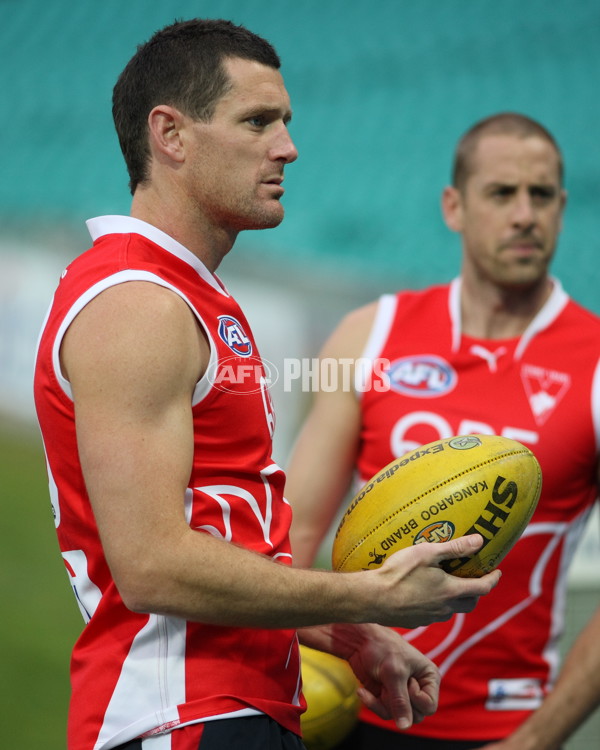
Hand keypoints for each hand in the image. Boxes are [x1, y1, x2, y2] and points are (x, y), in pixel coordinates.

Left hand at [330, 623, 439, 729]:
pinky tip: (362, 691)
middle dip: (397, 701)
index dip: (415, 699)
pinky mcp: (387, 697)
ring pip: (398, 716)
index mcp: (429, 677)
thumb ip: (400, 702)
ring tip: (379, 683)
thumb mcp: (394, 674)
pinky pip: (384, 712)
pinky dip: (372, 702)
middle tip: (389, 681)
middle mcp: (418, 687)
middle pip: (414, 715)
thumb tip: (404, 727)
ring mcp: (402, 694)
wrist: (359, 641)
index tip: (406, 681)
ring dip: (383, 701)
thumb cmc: (382, 648)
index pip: (429, 706)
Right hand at [373, 534, 501, 627]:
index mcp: (451, 591)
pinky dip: (437, 604)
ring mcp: (430, 617)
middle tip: (474, 579)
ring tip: (448, 585)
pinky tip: (425, 594)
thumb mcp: (427, 553)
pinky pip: (434, 614)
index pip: (482, 588)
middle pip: (470, 603)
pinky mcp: (416, 621)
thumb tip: (479, 541)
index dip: (493, 579)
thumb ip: (454, 548)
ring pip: (451, 610)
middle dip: (476, 592)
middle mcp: (445, 608)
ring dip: (456, 599)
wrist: (373, 598)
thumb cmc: (399, 573)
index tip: (497, 571)